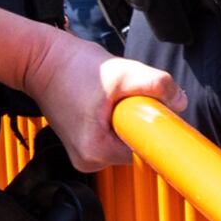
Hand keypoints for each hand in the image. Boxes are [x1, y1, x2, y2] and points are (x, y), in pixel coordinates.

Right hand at [26, 31, 181, 171]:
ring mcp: (84, 153)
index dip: (155, 130)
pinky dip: (116, 119)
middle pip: (135, 146)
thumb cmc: (72, 67)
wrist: (41, 60)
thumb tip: (179, 101)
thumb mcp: (123, 72)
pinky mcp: (83, 143)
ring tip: (110, 98)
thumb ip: (157, 85)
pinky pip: (113, 135)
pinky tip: (104, 103)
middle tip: (125, 98)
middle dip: (139, 121)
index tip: (154, 112)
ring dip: (128, 119)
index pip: (145, 152)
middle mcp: (88, 160)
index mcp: (96, 152)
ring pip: (125, 139)